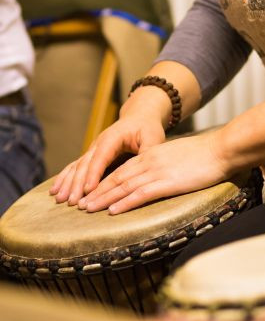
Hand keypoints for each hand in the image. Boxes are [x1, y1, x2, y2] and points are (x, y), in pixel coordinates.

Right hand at [51, 86, 168, 205]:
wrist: (139, 118)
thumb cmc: (147, 128)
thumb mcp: (153, 137)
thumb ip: (149, 151)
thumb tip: (147, 166)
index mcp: (113, 138)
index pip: (101, 157)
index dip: (94, 174)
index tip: (89, 190)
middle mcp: (98, 144)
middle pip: (85, 164)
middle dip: (77, 184)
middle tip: (73, 202)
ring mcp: (93, 150)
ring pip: (77, 167)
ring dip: (67, 183)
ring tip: (59, 199)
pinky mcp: (92, 156)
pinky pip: (75, 168)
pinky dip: (65, 179)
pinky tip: (55, 191)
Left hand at [79, 129, 230, 214]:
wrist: (222, 149)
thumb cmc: (207, 155)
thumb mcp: (181, 157)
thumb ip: (167, 165)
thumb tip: (163, 176)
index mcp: (152, 155)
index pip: (122, 170)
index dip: (104, 182)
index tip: (91, 192)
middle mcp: (150, 161)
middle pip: (116, 178)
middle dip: (96, 192)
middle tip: (80, 204)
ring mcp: (157, 172)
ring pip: (123, 186)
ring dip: (103, 199)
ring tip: (88, 209)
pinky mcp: (167, 182)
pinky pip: (140, 194)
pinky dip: (124, 203)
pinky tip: (113, 211)